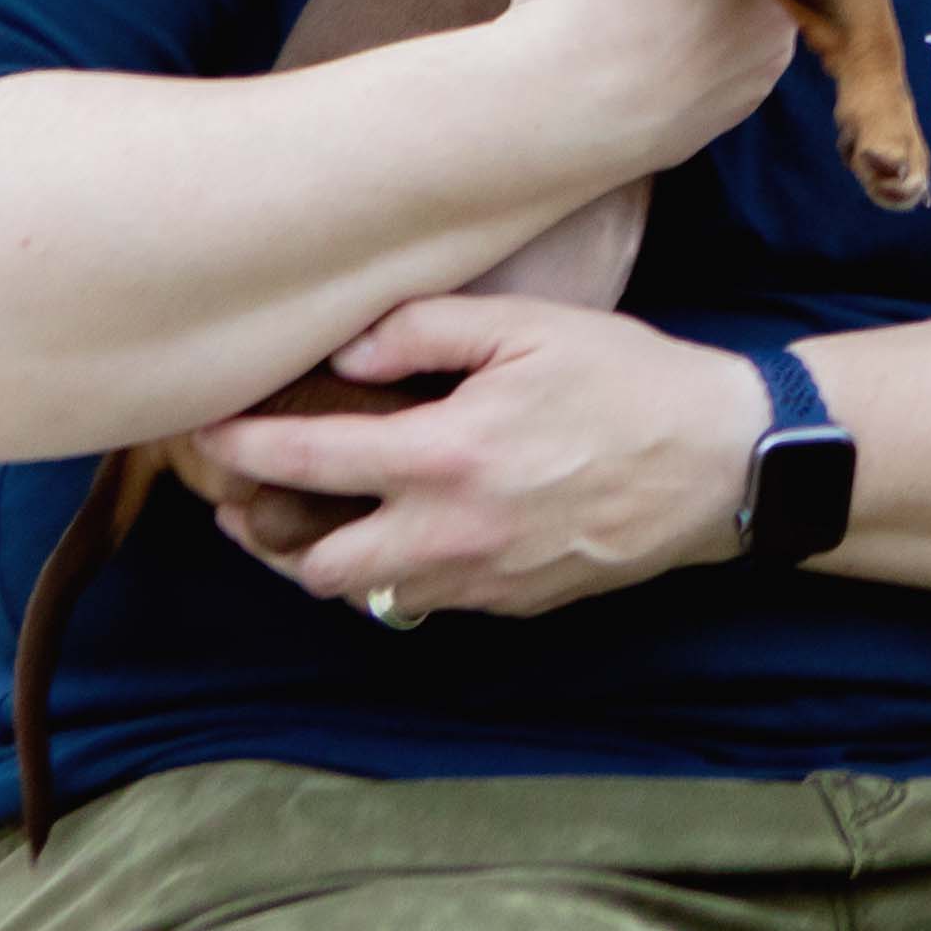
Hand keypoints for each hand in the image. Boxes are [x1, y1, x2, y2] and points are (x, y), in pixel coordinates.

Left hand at [203, 294, 767, 622]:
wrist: (724, 464)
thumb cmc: (631, 382)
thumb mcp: (531, 327)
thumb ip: (426, 330)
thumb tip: (346, 350)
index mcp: (446, 456)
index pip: (304, 461)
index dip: (239, 449)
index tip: (206, 432)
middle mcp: (451, 532)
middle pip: (315, 565)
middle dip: (270, 534)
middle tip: (251, 495)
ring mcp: (483, 578)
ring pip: (366, 595)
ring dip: (329, 561)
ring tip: (315, 520)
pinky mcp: (514, 603)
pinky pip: (428, 600)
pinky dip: (399, 572)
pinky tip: (406, 531)